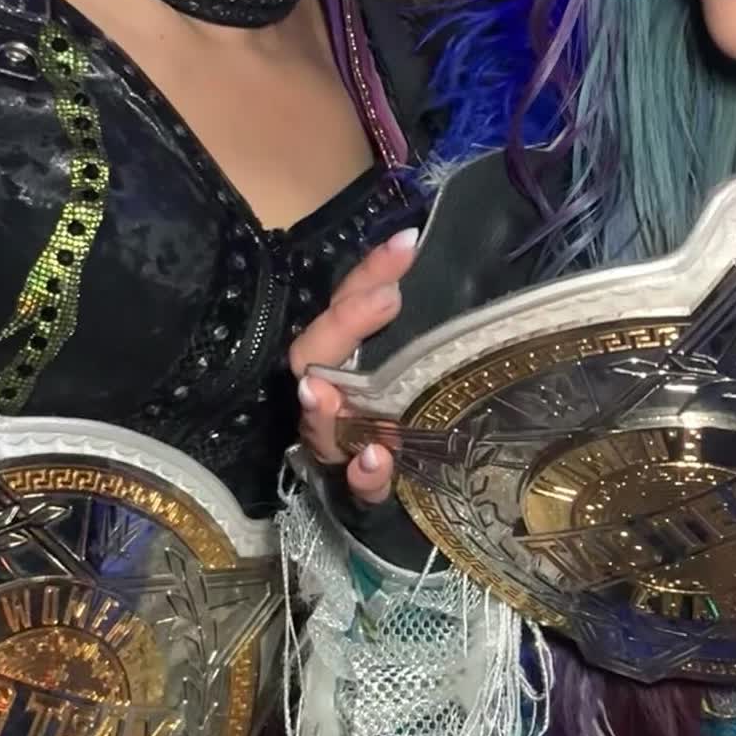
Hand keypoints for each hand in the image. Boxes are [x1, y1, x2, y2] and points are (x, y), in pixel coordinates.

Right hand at [291, 227, 420, 506]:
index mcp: (343, 356)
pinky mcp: (362, 491)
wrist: (409, 488)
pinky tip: (378, 458)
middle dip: (343, 326)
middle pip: (316, 356)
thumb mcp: (411, 364)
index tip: (405, 245)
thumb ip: (403, 321)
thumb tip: (419, 252)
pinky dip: (365, 473)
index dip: (369, 272)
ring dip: (325, 409)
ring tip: (324, 393)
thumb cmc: (407, 410)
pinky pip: (357, 486)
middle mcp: (331, 396)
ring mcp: (341, 446)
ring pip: (320, 425)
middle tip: (385, 298)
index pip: (345, 303)